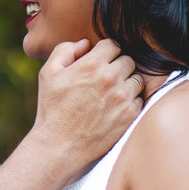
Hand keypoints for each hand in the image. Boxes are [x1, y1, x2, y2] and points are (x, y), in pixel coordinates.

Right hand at [33, 38, 143, 167]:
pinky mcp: (130, 115)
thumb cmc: (51, 109)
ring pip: (137, 80)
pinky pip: (140, 100)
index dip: (106, 53)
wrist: (59, 146)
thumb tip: (86, 43)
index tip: (100, 64)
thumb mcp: (48, 74)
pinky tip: (115, 110)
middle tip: (105, 81)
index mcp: (91, 63)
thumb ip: (65, 50)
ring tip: (111, 96)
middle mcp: (110, 77)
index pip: (113, 45)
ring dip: (127, 84)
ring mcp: (123, 97)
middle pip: (128, 61)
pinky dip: (130, 103)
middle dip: (118, 67)